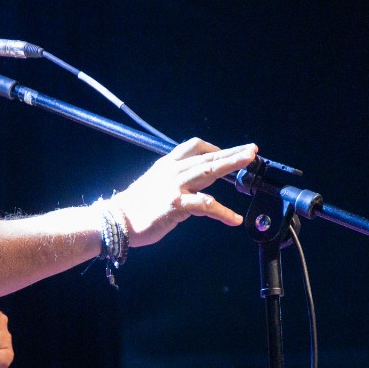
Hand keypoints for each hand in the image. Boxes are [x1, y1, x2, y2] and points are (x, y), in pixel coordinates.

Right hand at [108, 139, 257, 247]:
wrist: (116, 220)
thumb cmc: (135, 207)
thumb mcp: (154, 183)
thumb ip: (174, 179)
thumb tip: (193, 182)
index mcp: (168, 164)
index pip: (194, 147)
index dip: (215, 148)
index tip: (230, 152)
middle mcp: (173, 171)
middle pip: (208, 156)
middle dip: (232, 152)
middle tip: (252, 150)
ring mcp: (175, 186)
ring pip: (209, 171)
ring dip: (232, 166)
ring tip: (250, 165)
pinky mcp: (176, 204)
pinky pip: (206, 205)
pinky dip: (223, 213)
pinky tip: (234, 219)